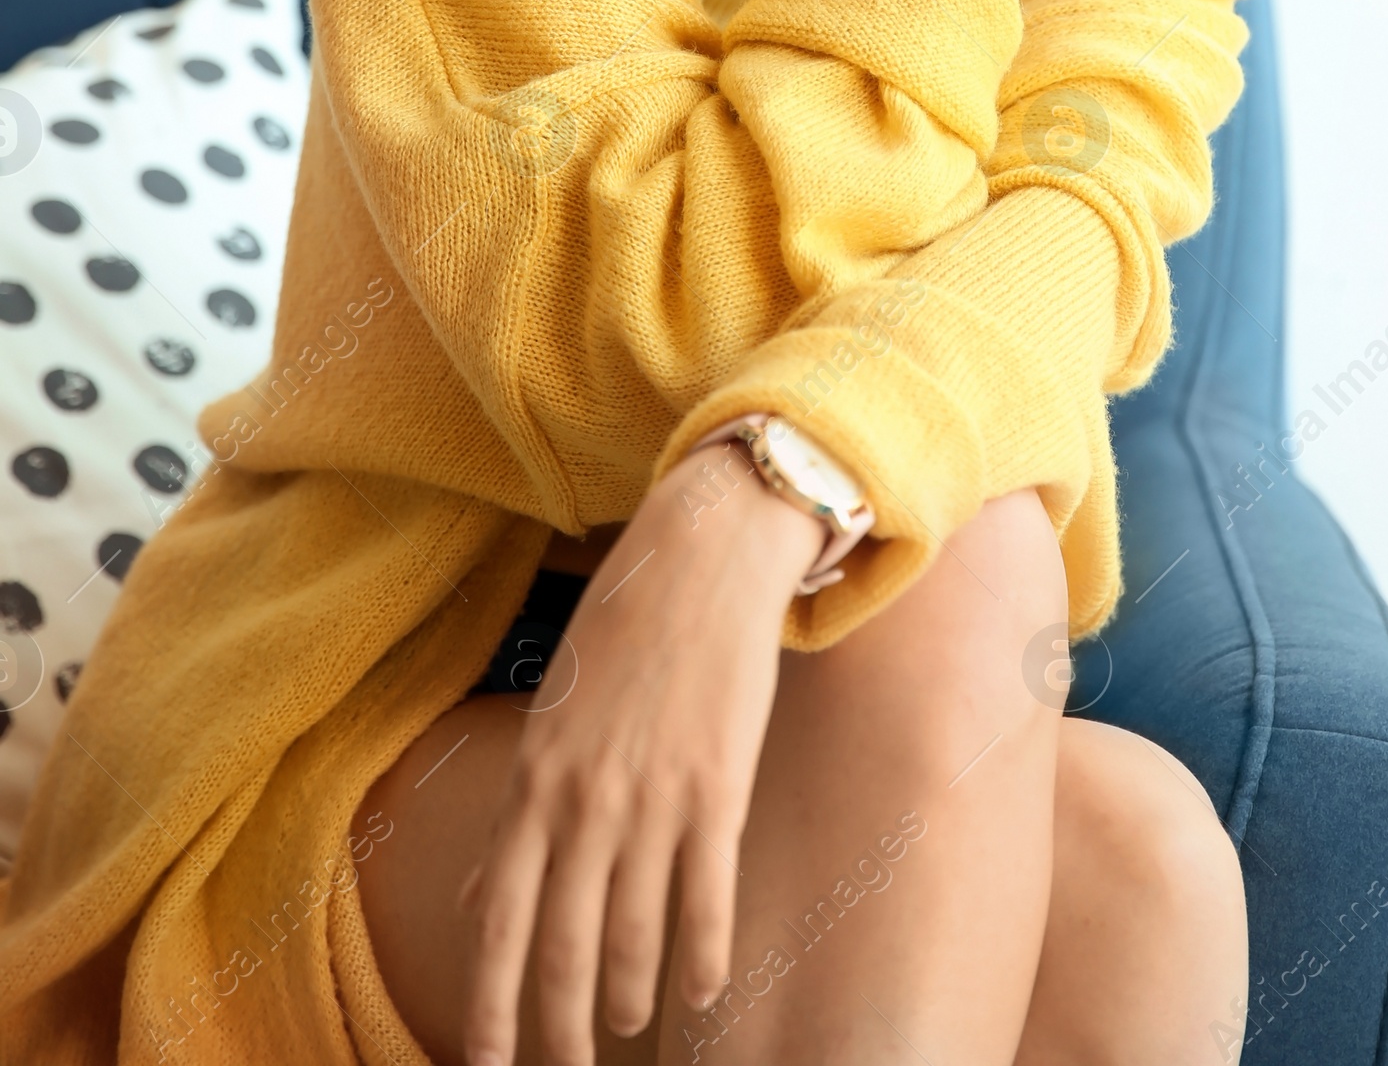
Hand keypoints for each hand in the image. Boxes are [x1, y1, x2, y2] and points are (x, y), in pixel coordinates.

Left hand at [457, 446, 823, 1065]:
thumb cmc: (621, 634)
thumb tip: (484, 897)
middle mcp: (584, 801)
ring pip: (634, 935)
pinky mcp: (718, 787)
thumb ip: (519, 817)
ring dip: (628, 997)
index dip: (491, 1007)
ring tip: (626, 1026)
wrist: (700, 559)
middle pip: (562, 949)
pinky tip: (703, 988)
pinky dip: (703, 955)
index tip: (484, 1065)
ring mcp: (652, 798)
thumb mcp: (551, 719)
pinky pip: (707, 897)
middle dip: (557, 1027)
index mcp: (533, 782)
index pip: (500, 923)